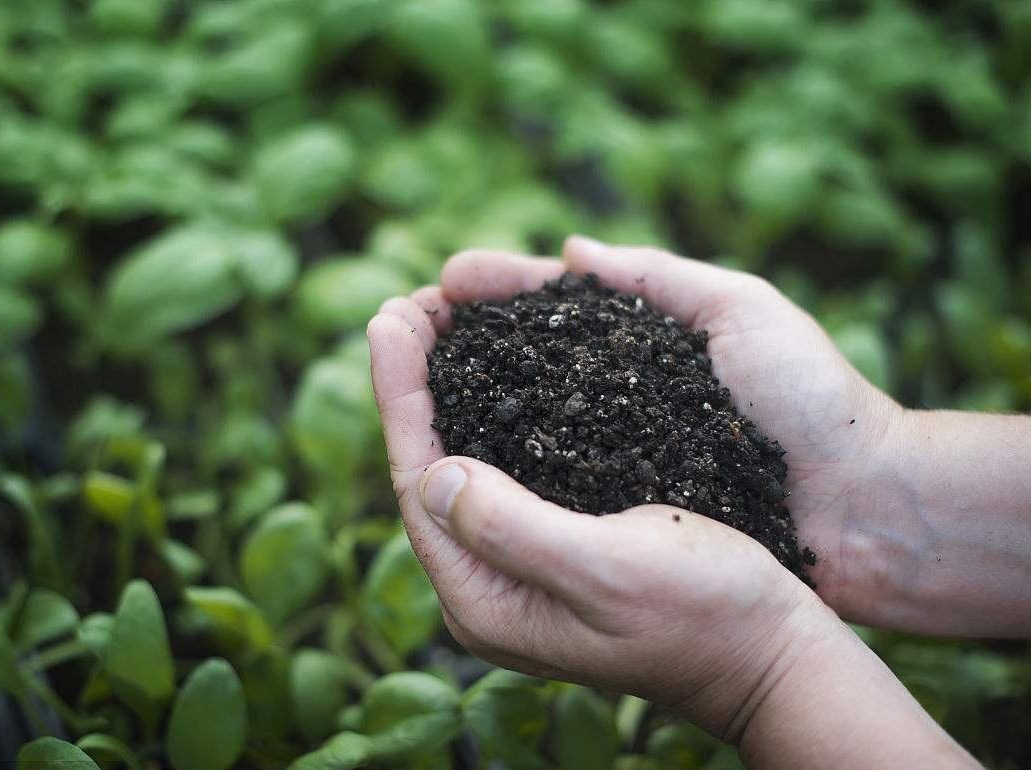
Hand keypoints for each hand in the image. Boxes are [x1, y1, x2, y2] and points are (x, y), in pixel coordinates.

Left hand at [366, 244, 837, 739]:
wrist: (771, 653)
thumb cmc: (704, 615)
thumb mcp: (608, 572)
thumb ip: (512, 530)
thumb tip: (434, 472)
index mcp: (485, 599)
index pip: (416, 480)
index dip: (399, 393)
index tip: (390, 317)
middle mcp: (487, 585)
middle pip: (428, 466)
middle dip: (413, 381)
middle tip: (410, 302)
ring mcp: (517, 567)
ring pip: (460, 461)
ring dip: (445, 389)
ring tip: (440, 318)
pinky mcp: (553, 543)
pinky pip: (500, 465)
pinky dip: (488, 409)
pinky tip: (492, 367)